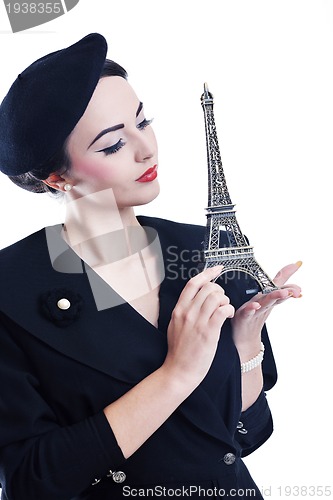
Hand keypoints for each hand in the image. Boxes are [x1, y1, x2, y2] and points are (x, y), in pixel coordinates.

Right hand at [164, 266, 234, 386]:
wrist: (179, 371)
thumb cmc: (179, 351)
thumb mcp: (175, 325)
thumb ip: (184, 311)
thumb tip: (194, 299)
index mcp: (179, 309)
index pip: (193, 283)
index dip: (207, 273)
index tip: (217, 269)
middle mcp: (187, 312)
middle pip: (207, 288)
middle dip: (220, 291)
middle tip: (222, 301)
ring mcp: (197, 322)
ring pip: (216, 296)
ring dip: (225, 300)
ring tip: (225, 310)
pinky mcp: (208, 332)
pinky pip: (222, 310)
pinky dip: (228, 309)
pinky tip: (227, 316)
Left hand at [231, 262, 301, 354]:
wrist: (244, 338)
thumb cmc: (253, 316)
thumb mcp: (265, 300)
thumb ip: (274, 286)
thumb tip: (283, 275)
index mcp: (268, 299)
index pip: (281, 288)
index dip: (289, 280)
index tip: (298, 268)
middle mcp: (264, 305)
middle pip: (277, 297)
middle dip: (287, 291)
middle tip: (297, 289)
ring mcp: (255, 312)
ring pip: (266, 303)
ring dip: (274, 297)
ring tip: (283, 293)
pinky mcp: (244, 317)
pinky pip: (248, 312)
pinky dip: (252, 309)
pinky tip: (255, 305)